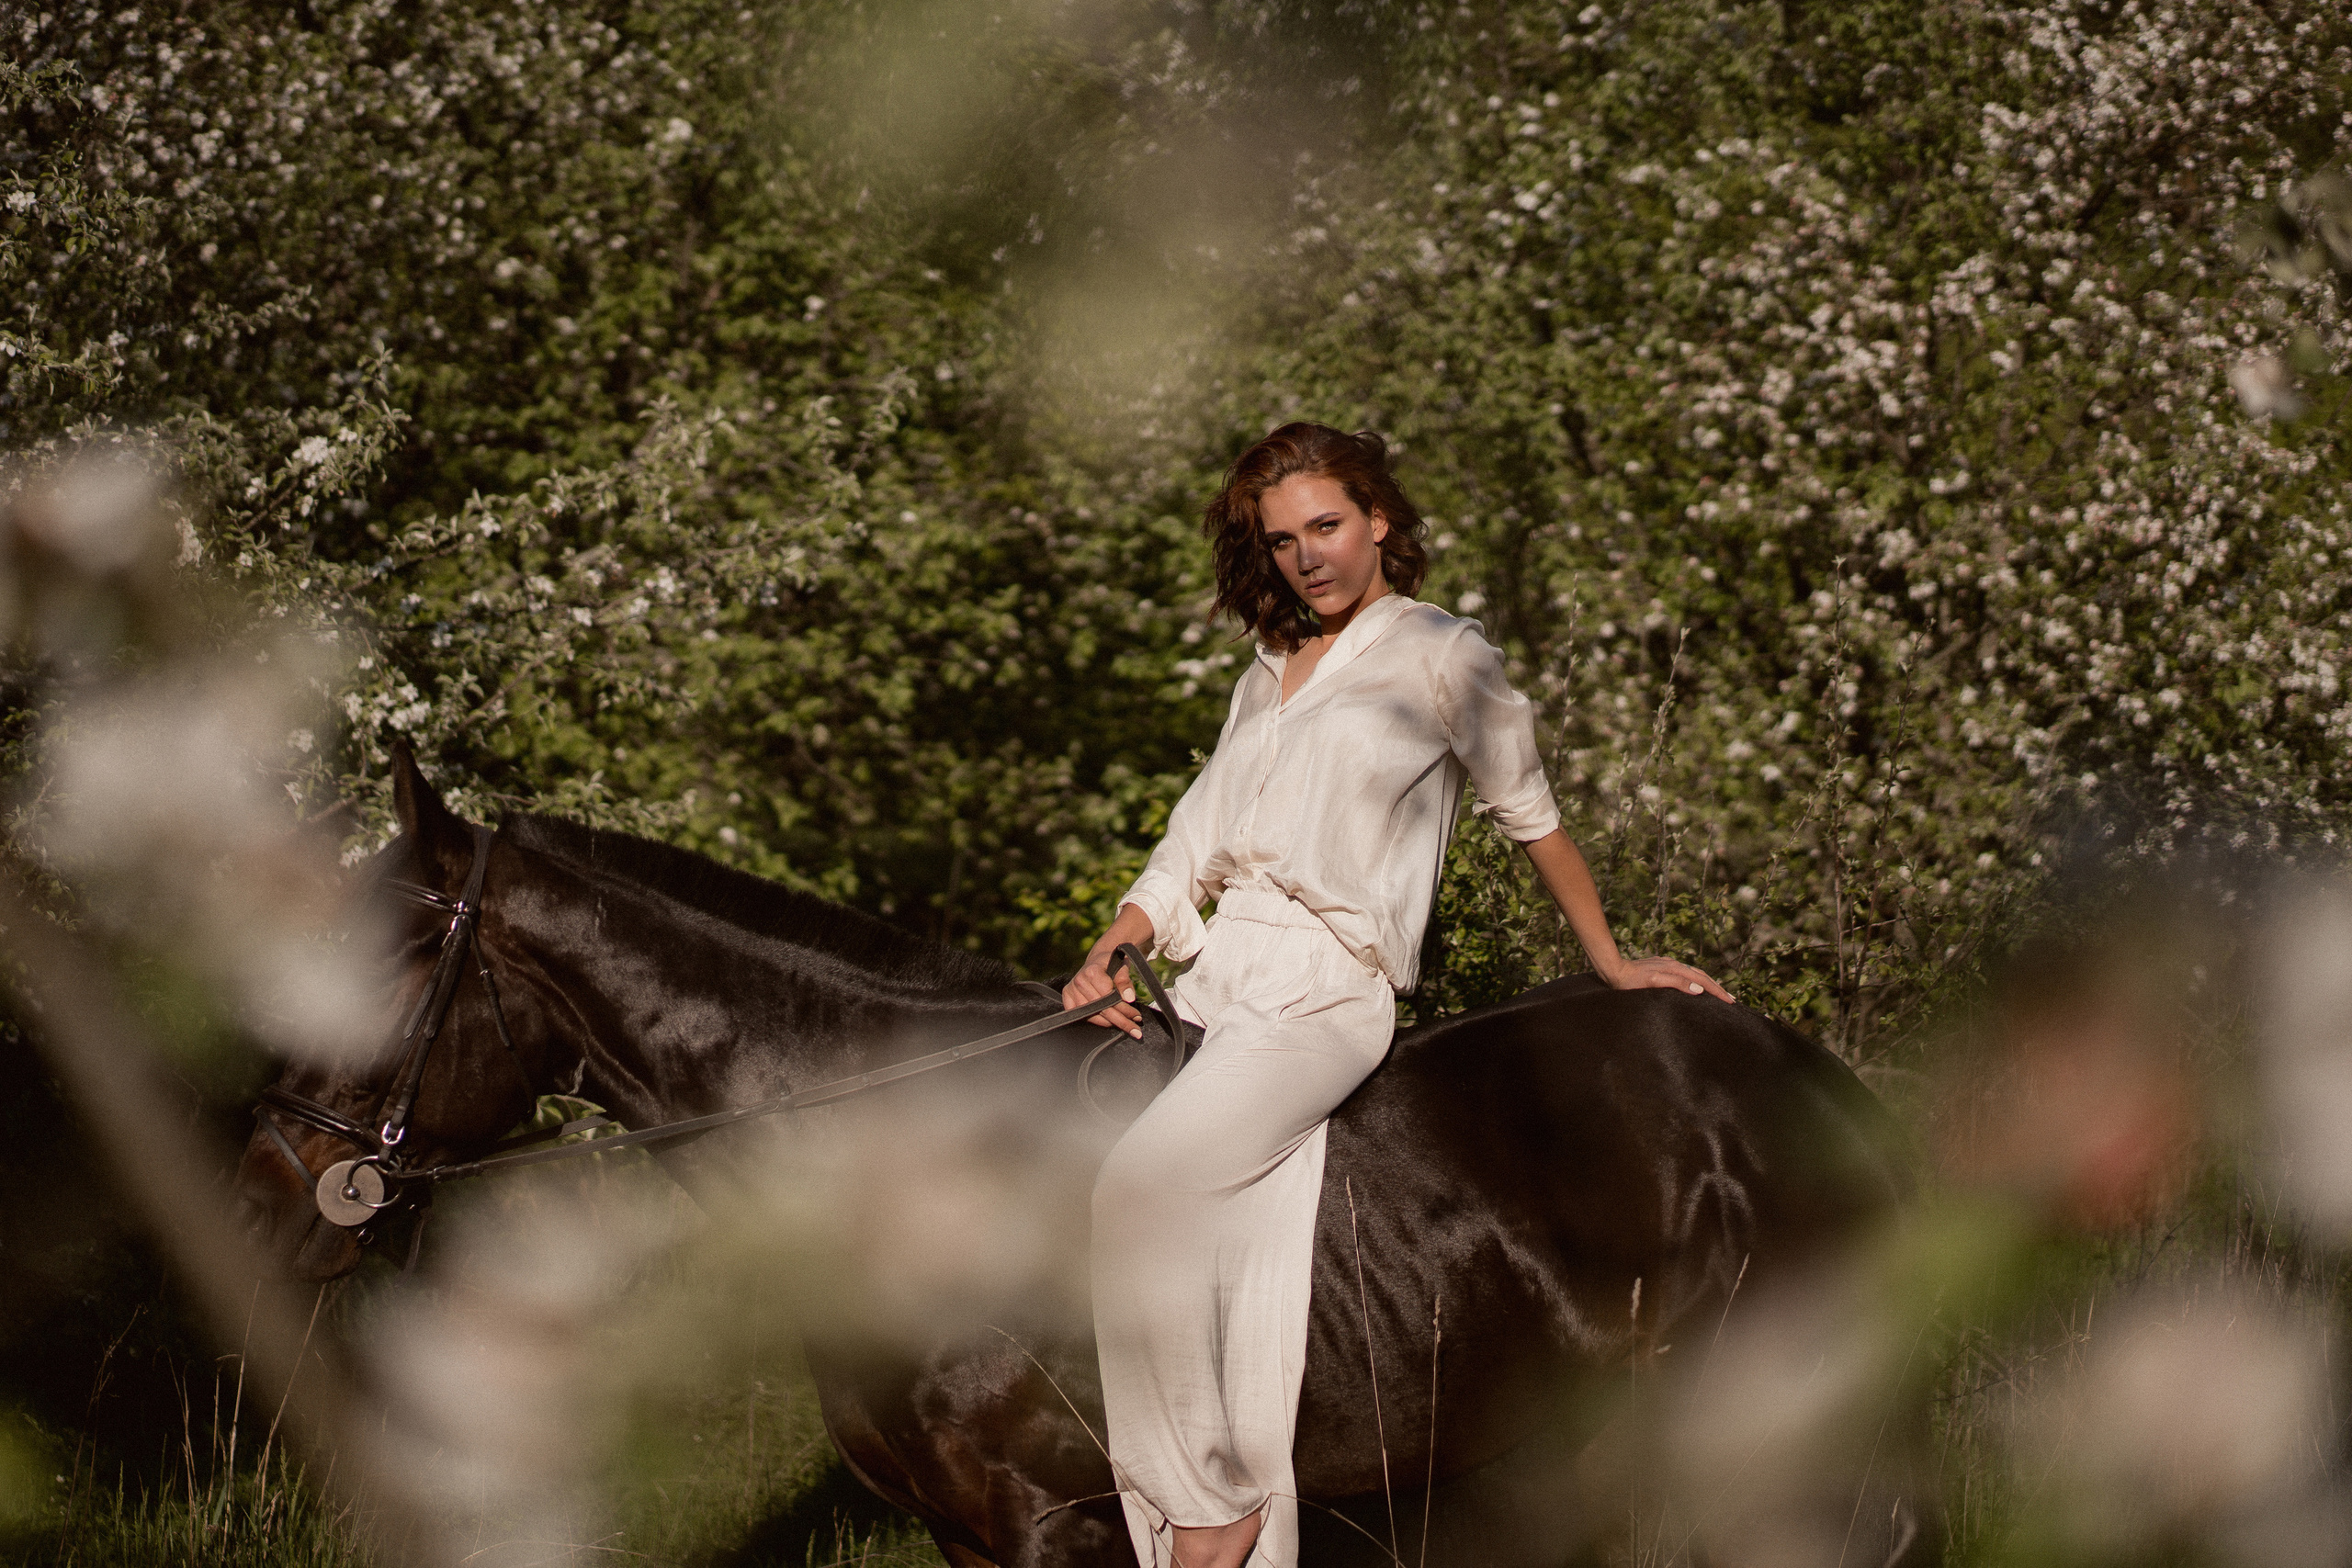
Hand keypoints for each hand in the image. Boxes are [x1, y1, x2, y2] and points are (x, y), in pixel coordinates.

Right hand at [1063, 958, 1144, 1038]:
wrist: (1097, 961)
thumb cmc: (1111, 963)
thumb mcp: (1122, 966)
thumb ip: (1125, 980)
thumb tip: (1129, 998)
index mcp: (1092, 972)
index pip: (1109, 997)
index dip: (1124, 1009)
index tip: (1137, 1016)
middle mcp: (1079, 981)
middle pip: (1101, 1009)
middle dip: (1120, 1020)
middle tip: (1134, 1029)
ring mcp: (1071, 991)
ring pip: (1092, 1015)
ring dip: (1110, 1022)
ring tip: (1124, 1024)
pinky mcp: (1068, 999)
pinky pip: (1083, 1017)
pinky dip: (1097, 1021)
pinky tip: (1109, 1022)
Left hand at [1602, 955, 1734, 1002]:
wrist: (1613, 970)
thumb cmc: (1631, 981)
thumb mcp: (1653, 983)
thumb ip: (1676, 983)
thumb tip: (1699, 989)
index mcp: (1676, 969)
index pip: (1702, 981)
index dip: (1717, 991)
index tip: (1730, 1002)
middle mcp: (1675, 965)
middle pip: (1702, 976)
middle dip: (1717, 988)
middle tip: (1731, 1000)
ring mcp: (1668, 965)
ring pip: (1694, 973)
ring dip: (1708, 983)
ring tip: (1718, 993)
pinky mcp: (1662, 967)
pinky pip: (1685, 974)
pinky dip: (1695, 980)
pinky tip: (1694, 986)